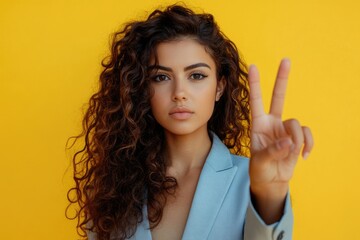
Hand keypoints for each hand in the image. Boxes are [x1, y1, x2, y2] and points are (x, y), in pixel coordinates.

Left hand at [248, 59, 313, 221]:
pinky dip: (308, 145)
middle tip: (286, 60)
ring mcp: (285, 130)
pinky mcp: (297, 138)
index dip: (255, 84)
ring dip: (296, 140)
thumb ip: (272, 151)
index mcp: (258, 125)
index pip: (256, 101)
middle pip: (278, 97)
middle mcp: (272, 123)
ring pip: (296, 124)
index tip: (252, 66)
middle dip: (282, 79)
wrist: (272, 181)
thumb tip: (288, 142)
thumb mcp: (260, 162)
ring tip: (292, 153)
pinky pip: (307, 134)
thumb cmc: (260, 170)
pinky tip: (304, 156)